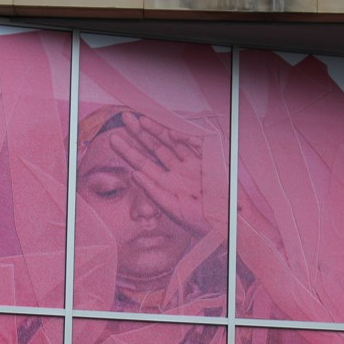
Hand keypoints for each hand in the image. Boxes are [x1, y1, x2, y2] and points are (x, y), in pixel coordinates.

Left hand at [111, 112, 214, 237]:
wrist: (229, 223)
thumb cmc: (202, 221)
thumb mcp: (173, 208)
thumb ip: (153, 191)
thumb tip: (133, 174)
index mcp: (167, 184)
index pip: (144, 164)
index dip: (129, 152)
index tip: (114, 139)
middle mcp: (178, 171)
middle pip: (155, 148)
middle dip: (140, 134)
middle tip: (125, 120)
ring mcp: (192, 163)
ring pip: (171, 142)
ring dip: (156, 130)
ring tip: (140, 121)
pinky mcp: (208, 160)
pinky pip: (194, 143)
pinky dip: (183, 137)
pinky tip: (169, 132)